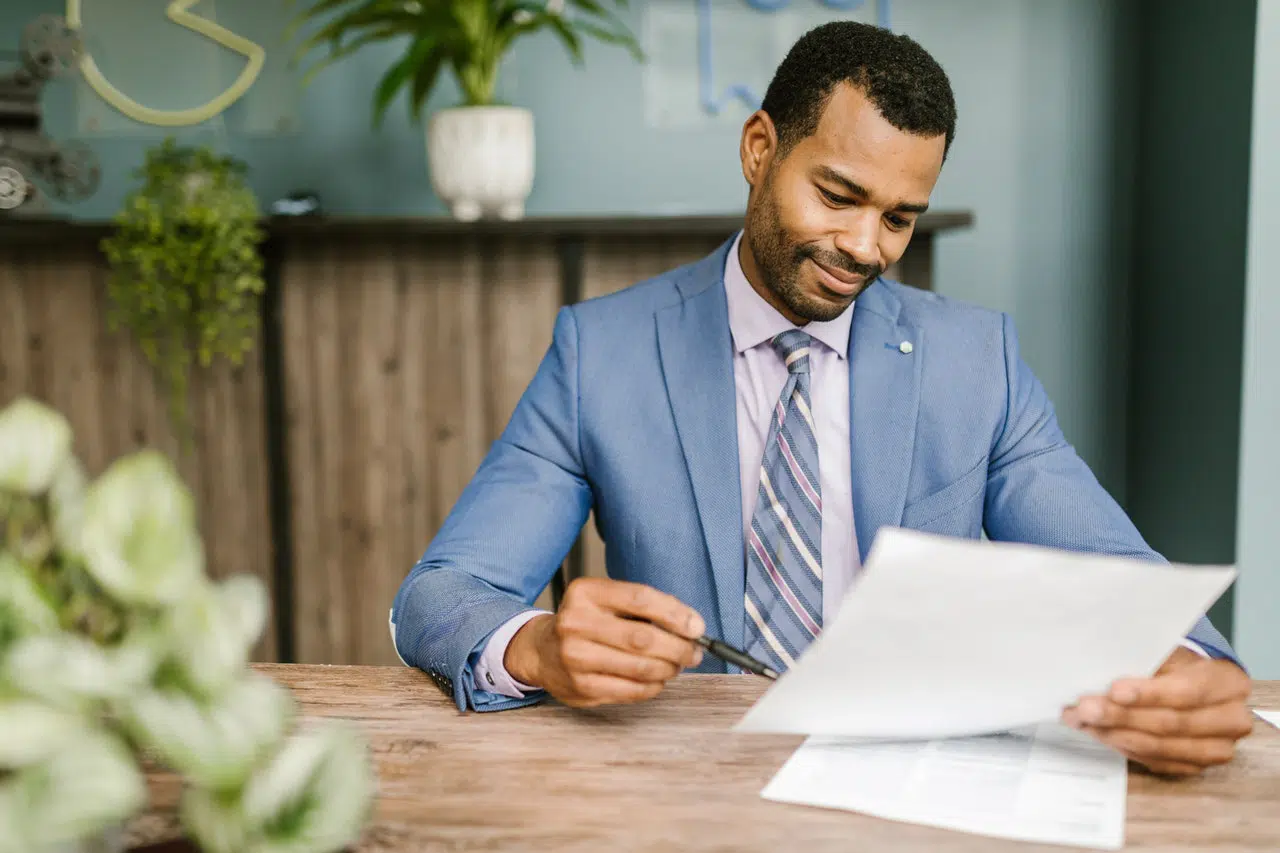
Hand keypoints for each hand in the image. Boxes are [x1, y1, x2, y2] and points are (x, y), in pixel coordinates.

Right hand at [504, 578, 704, 708]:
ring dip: (669, 669)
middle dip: (679, 647)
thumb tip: (691, 626)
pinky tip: (657, 679)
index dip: (675, 613)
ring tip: (676, 665)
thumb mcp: (606, 601)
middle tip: (694, 652)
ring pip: (641, 667)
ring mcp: (575, 658)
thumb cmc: (586, 623)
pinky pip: (632, 690)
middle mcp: (576, 623)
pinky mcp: (581, 687)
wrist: (541, 651)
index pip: (640, 598)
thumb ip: (644, 608)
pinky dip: (653, 686)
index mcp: (585, 593)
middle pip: (643, 637)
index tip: (697, 627)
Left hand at [1062, 646, 1253, 776]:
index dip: (1149, 694)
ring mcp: (1215, 748)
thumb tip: (1101, 666)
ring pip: (1159, 747)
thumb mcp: (1168, 652)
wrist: (1195, 683)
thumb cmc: (1177, 664)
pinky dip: (1122, 746)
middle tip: (1084, 708)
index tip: (1114, 690)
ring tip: (1081, 720)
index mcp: (1228, 683)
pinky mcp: (1195, 766)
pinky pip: (1154, 761)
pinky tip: (1099, 733)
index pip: (1188, 692)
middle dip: (1121, 716)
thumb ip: (1145, 661)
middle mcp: (1230, 720)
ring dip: (1114, 734)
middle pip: (1171, 723)